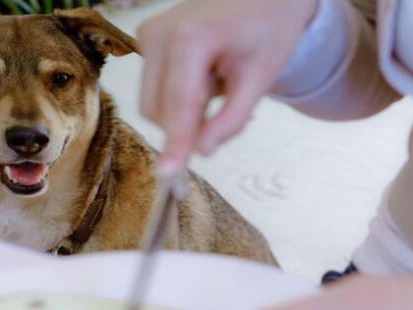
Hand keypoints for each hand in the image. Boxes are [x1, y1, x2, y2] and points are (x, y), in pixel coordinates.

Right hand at [137, 0, 318, 172]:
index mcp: (191, 37)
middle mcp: (159, 33)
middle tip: (225, 115)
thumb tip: (202, 152)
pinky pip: (152, 88)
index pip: (179, 104)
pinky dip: (176, 96)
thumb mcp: (261, 78)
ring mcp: (148, 33)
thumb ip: (232, 119)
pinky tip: (203, 76)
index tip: (169, 176)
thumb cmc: (268, 31)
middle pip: (157, 109)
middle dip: (186, 126)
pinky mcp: (144, 37)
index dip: (176, 144)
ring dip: (182, 111)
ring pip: (150, 103)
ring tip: (217, 86)